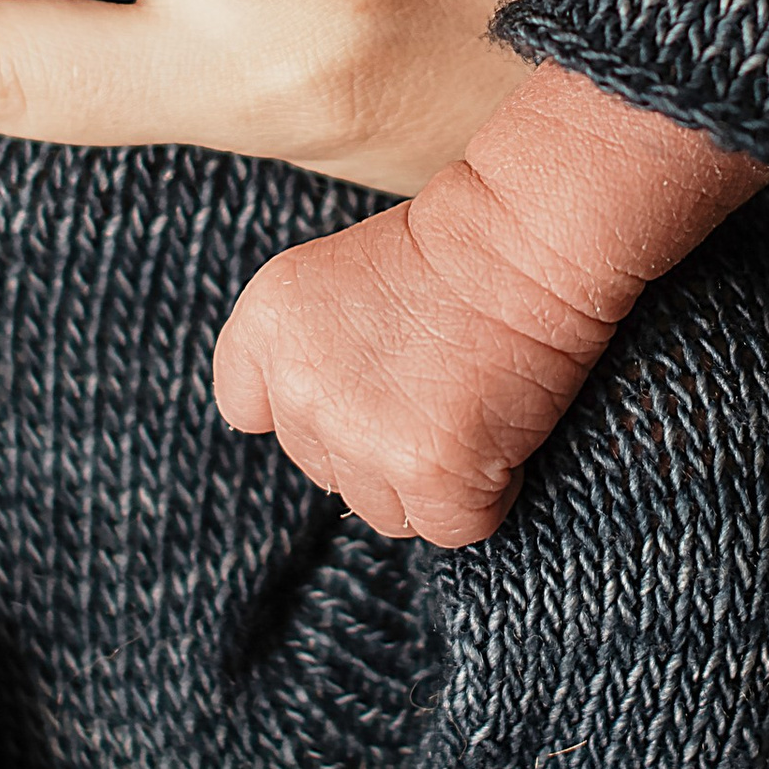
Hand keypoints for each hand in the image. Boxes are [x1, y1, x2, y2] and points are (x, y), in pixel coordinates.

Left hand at [212, 189, 609, 548]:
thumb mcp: (337, 275)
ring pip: (383, 509)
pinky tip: (498, 438)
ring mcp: (361, 436)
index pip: (249, 408)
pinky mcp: (429, 473)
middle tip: (435, 386)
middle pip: (325, 469)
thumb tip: (327, 426)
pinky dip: (483, 497)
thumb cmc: (451, 249)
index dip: (306, 409)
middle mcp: (300, 389)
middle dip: (378, 444)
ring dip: (427, 480)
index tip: (354, 387)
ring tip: (468, 411)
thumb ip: (306, 348)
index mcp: (268, 326)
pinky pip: (450, 524)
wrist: (520, 243)